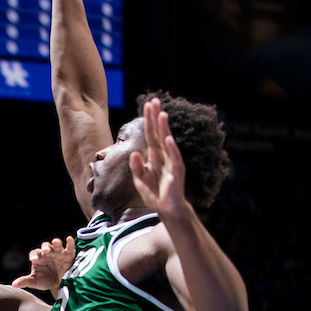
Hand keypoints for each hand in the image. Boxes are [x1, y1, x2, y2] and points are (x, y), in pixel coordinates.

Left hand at [12, 237, 74, 290]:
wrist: (59, 285)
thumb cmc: (45, 280)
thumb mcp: (35, 282)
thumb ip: (25, 281)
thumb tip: (14, 285)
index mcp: (38, 258)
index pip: (34, 254)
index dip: (34, 255)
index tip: (34, 260)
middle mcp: (48, 253)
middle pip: (45, 246)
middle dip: (45, 247)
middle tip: (45, 251)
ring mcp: (58, 253)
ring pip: (56, 245)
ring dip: (56, 242)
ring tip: (56, 242)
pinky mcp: (68, 255)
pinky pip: (69, 247)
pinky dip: (70, 243)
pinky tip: (69, 239)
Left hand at [129, 99, 189, 220]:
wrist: (167, 209)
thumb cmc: (155, 194)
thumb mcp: (140, 181)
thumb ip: (136, 168)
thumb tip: (133, 153)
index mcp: (155, 156)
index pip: (151, 134)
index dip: (149, 120)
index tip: (148, 104)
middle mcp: (164, 156)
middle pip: (159, 133)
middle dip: (156, 117)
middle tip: (154, 101)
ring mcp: (171, 163)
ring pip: (167, 142)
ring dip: (164, 129)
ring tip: (162, 114)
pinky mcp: (177, 173)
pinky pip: (174, 159)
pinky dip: (171, 149)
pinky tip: (168, 138)